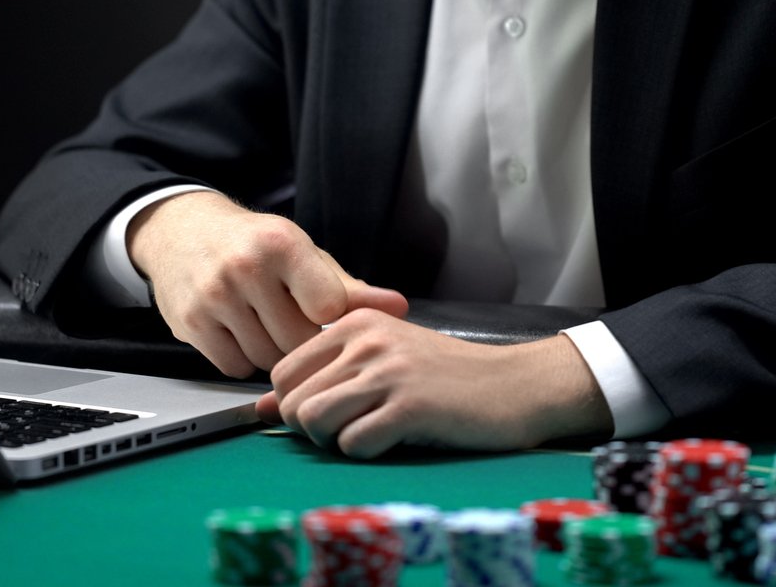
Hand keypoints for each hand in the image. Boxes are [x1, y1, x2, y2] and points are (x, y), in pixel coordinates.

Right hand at [127, 191, 407, 376]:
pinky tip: (241, 332)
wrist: (182, 231)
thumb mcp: (305, 255)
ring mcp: (214, 297)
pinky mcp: (191, 323)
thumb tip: (399, 308)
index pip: (327, 310)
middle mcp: (245, 268)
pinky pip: (234, 366)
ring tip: (265, 323)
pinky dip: (243, 358)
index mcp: (282, 244)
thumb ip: (351, 289)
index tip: (320, 311)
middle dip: (301, 339)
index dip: (329, 318)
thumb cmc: (254, 244)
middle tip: (292, 321)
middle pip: (297, 341)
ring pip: (266, 359)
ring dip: (273, 352)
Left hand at [255, 310, 612, 457]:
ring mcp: (388, 372)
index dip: (295, 404)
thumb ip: (324, 377)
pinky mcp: (410, 407)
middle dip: (313, 429)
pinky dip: (368, 452)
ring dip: (336, 441)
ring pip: (314, 421)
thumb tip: (261, 408)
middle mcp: (366, 341)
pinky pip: (354, 444)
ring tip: (370, 433)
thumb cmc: (447, 375)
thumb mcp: (383, 359)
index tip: (329, 413)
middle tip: (353, 428)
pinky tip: (397, 438)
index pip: (283, 371)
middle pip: (293, 401)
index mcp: (355, 323)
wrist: (515, 385)